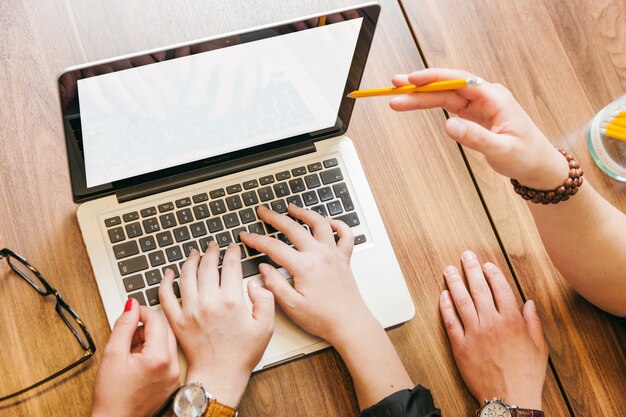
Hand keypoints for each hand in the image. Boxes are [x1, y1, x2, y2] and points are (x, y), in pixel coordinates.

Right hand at [91, 298, 179, 416]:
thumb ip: (124, 326)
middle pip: (165, 329)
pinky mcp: (173, 381)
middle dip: (146, 326)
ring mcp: (175, 374)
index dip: (141, 312)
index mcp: (160, 358)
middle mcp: (173, 366)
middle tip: (128, 336)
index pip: (157, 319)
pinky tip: (139, 362)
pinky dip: (155, 352)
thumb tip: (132, 305)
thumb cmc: (112, 395)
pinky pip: (168, 356)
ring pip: (167, 341)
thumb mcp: (112, 354)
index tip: (130, 313)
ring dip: (150, 338)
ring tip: (131, 351)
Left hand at [159, 243, 273, 408]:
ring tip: (195, 253)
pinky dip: (165, 281)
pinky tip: (169, 273)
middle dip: (212, 251)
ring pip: (186, 275)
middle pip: (208, 266)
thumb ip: (266, 300)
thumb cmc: (242, 354)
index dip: (232, 252)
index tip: (233, 247)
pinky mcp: (177, 320)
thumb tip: (256, 283)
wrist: (220, 376)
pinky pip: (166, 296)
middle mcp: (209, 302)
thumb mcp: (266, 327)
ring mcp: (190, 310)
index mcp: (232, 301)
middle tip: (213, 245)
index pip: (231, 266)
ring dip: (190, 260)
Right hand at [240, 204, 377, 345]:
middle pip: (293, 228)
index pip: (274, 247)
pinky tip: (328, 222)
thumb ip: (275, 285)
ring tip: (292, 208)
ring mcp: (333, 254)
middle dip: (275, 217)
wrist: (349, 324)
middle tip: (263, 211)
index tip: (246, 236)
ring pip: (319, 224)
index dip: (256, 240)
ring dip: (304, 213)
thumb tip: (264, 269)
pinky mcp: (344, 259)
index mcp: (304, 267)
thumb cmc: (322, 318)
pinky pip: (345, 234)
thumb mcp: (291, 306)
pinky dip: (338, 224)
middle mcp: (320, 255)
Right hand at [389, 68, 569, 189]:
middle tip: (395, 89)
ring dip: (421, 96)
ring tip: (397, 98)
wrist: (538, 166)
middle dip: (419, 87)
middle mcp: (485, 97)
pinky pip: (448, 105)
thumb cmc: (526, 156)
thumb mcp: (502, 150)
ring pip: (444, 96)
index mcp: (495, 98)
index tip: (412, 80)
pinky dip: (430, 104)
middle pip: (447, 87)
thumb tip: (449, 125)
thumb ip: (475, 137)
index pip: (459, 81)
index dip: (433, 79)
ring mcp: (479, 105)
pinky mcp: (474, 115)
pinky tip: (415, 103)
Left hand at [439, 251, 547, 409]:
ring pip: (461, 301)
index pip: (500, 289)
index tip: (486, 264)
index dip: (492, 274)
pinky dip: (445, 307)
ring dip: (454, 282)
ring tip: (449, 269)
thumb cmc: (526, 374)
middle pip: (479, 289)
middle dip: (471, 269)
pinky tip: (442, 295)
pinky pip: (450, 322)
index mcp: (511, 321)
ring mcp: (474, 333)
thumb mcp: (539, 346)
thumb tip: (529, 303)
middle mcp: (491, 323)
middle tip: (465, 256)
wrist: (510, 397)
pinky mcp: (461, 346)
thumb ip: (533, 322)